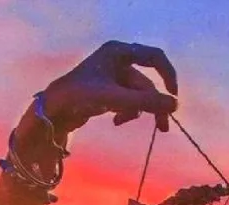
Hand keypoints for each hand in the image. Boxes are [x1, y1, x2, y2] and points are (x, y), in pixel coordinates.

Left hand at [43, 41, 177, 134]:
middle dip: (152, 105)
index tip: (173, 97)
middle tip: (163, 128)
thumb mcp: (115, 99)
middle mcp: (117, 60)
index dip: (168, 76)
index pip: (155, 58)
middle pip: (146, 83)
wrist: (53, 110)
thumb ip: (145, 101)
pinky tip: (115, 121)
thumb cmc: (80, 96)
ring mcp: (113, 76)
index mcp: (118, 52)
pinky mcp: (108, 91)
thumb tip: (175, 105)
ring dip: (134, 110)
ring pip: (137, 95)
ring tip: (121, 121)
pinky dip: (125, 112)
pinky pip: (127, 101)